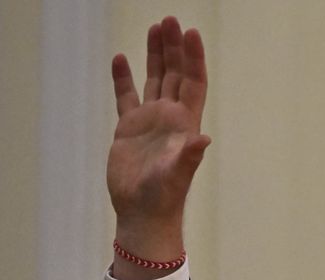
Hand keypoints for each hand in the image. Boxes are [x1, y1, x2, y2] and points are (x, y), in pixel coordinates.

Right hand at [107, 16, 209, 272]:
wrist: (143, 213)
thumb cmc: (164, 198)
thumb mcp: (177, 175)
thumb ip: (189, 156)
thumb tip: (203, 139)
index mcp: (185, 124)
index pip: (192, 83)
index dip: (193, 59)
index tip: (191, 34)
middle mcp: (170, 118)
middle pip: (175, 75)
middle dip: (174, 48)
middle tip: (171, 20)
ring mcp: (149, 122)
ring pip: (154, 80)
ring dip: (155, 55)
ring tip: (155, 28)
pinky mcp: (129, 130)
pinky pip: (127, 96)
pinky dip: (124, 78)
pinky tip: (120, 59)